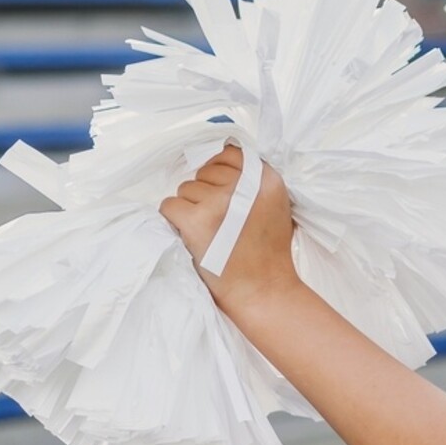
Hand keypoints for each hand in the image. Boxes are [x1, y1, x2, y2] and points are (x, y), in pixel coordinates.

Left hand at [159, 136, 299, 318]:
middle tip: (222, 223)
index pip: (229, 153)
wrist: (264, 291)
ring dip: (191, 209)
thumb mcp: (276, 207)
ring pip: (186, 189)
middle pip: (205, 171)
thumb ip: (255, 182)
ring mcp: (218, 202)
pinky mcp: (196, 220)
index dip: (221, 173)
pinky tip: (194, 237)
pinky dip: (175, 221)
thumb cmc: (269, 254)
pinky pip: (169, 206)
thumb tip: (222, 155)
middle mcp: (243, 185)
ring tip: (212, 234)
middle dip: (207, 193)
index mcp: (267, 179)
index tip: (225, 195)